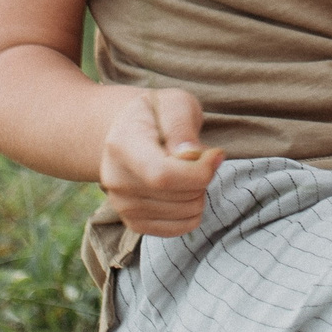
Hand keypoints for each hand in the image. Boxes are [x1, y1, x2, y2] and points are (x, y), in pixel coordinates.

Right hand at [99, 88, 223, 237]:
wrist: (129, 132)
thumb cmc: (157, 114)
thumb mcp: (174, 104)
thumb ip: (181, 125)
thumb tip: (191, 155)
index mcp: (122, 146)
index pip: (162, 176)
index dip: (198, 171)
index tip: (215, 154)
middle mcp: (116, 181)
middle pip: (180, 197)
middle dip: (203, 176)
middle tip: (198, 156)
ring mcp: (122, 206)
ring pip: (187, 213)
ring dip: (199, 191)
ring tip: (187, 169)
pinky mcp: (135, 223)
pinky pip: (182, 227)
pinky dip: (193, 209)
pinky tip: (184, 188)